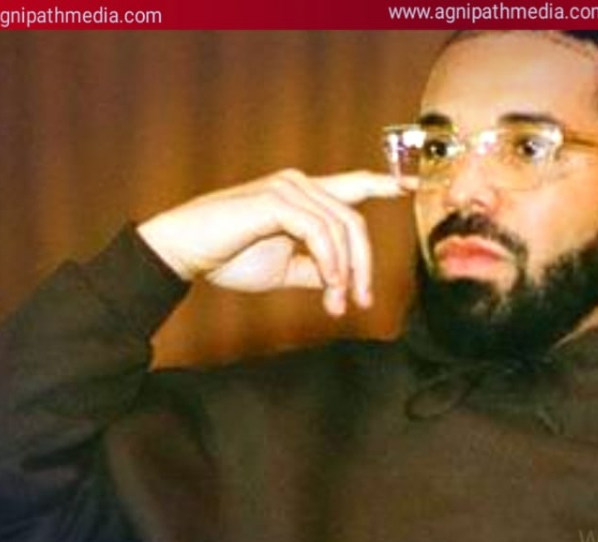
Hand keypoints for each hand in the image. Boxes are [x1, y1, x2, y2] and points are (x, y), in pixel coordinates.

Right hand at [136, 170, 402, 315]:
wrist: (182, 251)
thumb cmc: (228, 257)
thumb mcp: (283, 268)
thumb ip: (315, 269)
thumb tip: (342, 283)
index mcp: (303, 194)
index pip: (353, 184)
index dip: (385, 184)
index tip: (415, 187)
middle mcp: (299, 183)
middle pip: (354, 221)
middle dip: (363, 265)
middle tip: (359, 301)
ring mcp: (287, 188)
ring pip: (340, 228)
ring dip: (345, 271)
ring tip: (336, 302)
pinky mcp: (274, 200)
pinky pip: (318, 231)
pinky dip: (330, 261)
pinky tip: (329, 284)